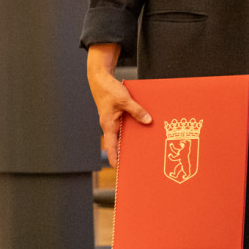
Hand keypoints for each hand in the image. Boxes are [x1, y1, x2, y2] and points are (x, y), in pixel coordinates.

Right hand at [86, 43, 151, 167]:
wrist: (100, 78)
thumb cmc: (108, 89)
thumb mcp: (124, 100)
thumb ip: (137, 111)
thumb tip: (148, 121)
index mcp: (108, 125)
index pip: (111, 147)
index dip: (114, 158)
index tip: (119, 169)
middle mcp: (110, 125)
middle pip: (118, 142)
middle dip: (127, 151)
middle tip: (138, 161)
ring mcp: (113, 120)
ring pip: (124, 133)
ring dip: (132, 138)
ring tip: (144, 146)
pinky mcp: (117, 114)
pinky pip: (126, 124)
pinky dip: (133, 126)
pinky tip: (144, 126)